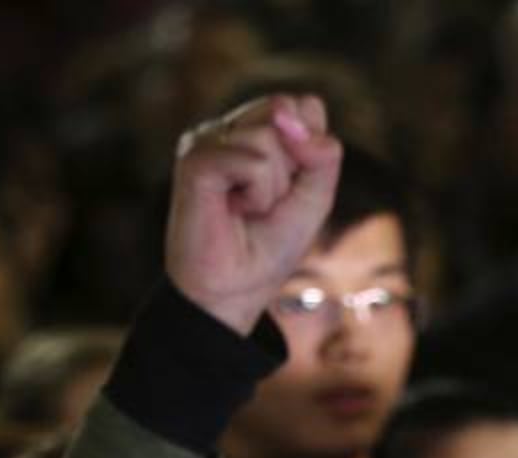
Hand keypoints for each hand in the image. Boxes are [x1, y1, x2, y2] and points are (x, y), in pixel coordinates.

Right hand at [164, 93, 342, 334]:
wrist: (235, 289)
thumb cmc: (270, 246)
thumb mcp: (314, 197)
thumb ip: (322, 154)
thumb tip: (297, 110)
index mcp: (254, 130)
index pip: (304, 107)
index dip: (311, 150)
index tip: (289, 190)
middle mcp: (228, 129)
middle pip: (288, 112)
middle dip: (292, 168)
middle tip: (267, 202)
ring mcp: (207, 140)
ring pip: (269, 138)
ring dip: (272, 187)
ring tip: (247, 209)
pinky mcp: (195, 160)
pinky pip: (251, 161)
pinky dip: (256, 194)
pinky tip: (233, 210)